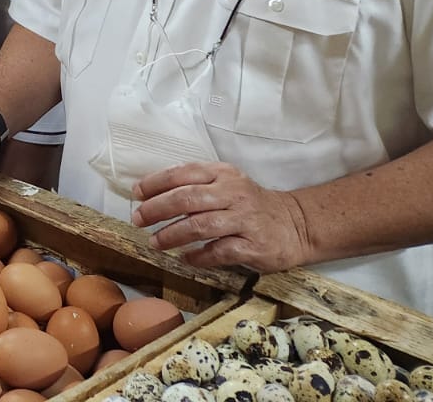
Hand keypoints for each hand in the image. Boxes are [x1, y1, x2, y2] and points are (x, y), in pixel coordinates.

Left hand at [132, 161, 313, 271]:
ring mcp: (244, 220)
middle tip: (138, 219)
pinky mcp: (254, 246)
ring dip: (172, 235)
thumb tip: (153, 194)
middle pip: (187, 198)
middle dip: (157, 209)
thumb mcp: (226, 184)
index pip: (183, 174)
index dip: (156, 183)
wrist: (295, 224)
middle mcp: (233, 193)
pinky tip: (185, 259)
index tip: (137, 193)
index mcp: (222, 174)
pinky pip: (220, 251)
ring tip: (155, 242)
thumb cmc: (249, 204)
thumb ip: (196, 185)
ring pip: (200, 225)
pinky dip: (199, 256)